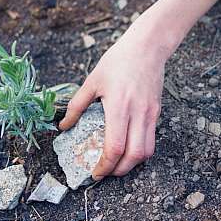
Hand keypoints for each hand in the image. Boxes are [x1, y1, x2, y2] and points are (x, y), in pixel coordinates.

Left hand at [59, 20, 166, 178]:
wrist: (147, 47)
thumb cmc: (118, 61)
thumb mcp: (92, 81)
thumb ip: (77, 106)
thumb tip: (64, 126)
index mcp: (119, 107)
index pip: (114, 147)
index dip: (105, 165)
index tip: (95, 172)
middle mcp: (138, 114)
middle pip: (133, 156)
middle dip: (118, 171)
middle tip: (104, 172)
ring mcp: (150, 114)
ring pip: (146, 152)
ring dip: (131, 164)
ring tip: (117, 164)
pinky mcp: (157, 112)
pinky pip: (151, 140)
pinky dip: (140, 151)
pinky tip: (127, 148)